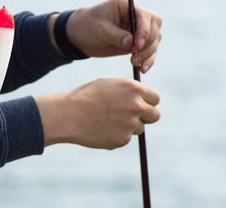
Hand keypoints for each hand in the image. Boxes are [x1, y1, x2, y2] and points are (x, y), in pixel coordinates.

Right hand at [35, 78, 159, 149]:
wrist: (70, 114)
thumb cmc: (86, 97)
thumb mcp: (109, 86)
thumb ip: (128, 92)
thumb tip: (141, 100)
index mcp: (133, 89)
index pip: (155, 98)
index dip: (148, 102)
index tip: (142, 105)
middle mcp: (136, 106)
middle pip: (154, 115)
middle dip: (146, 116)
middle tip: (132, 117)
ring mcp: (131, 124)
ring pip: (139, 128)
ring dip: (129, 126)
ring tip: (108, 121)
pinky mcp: (123, 139)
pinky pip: (125, 138)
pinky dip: (117, 135)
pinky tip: (101, 129)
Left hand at [64, 0, 161, 72]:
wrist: (79, 35)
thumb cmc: (87, 26)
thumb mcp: (99, 30)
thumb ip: (116, 36)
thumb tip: (131, 43)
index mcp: (126, 5)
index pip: (144, 15)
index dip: (144, 30)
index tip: (137, 45)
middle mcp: (136, 15)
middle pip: (154, 27)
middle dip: (148, 43)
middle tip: (135, 56)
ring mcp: (138, 29)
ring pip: (154, 40)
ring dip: (148, 53)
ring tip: (135, 63)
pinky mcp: (137, 42)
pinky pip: (149, 51)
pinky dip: (148, 60)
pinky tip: (142, 69)